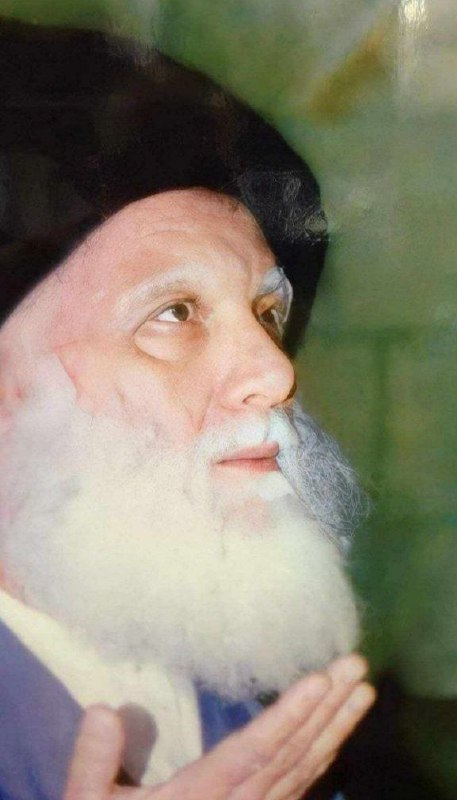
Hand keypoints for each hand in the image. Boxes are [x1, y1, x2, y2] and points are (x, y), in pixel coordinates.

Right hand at [64, 654, 374, 799]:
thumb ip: (93, 763)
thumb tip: (103, 709)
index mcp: (201, 797)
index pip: (255, 752)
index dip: (289, 716)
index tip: (320, 681)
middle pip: (292, 755)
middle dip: (327, 709)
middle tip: (356, 666)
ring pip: (304, 771)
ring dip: (335, 728)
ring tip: (361, 691)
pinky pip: (299, 787)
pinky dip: (322, 757)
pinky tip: (335, 732)